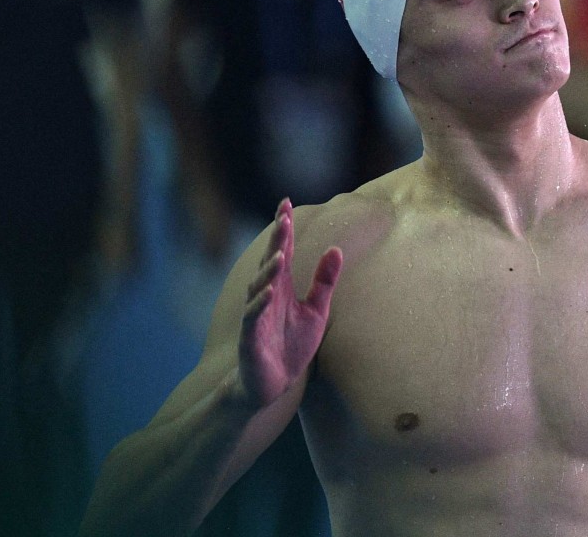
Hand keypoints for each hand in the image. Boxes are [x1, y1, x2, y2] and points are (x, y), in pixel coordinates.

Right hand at [238, 198, 341, 407]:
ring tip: (280, 253)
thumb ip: (324, 281)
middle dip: (276, 240)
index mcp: (281, 288)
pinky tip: (269, 293)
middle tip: (283, 216)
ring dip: (269, 270)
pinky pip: (254, 318)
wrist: (272, 384)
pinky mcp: (251, 339)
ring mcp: (257, 316)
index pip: (281, 252)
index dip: (284, 229)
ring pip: (260, 288)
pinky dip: (260, 304)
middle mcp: (266, 297)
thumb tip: (336, 249)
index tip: (286, 203)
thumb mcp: (316, 311)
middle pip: (270, 263)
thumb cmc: (292, 347)